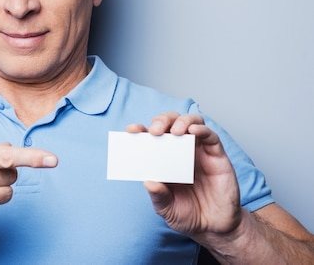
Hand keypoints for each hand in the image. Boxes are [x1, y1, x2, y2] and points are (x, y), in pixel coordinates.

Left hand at [126, 112, 242, 241]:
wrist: (215, 228)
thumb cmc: (188, 214)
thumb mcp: (167, 209)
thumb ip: (159, 196)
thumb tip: (148, 182)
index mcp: (163, 159)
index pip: (150, 137)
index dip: (140, 130)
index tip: (131, 130)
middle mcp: (180, 150)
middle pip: (170, 122)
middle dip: (161, 121)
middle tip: (155, 131)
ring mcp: (199, 151)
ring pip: (191, 122)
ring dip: (181, 121)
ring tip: (175, 131)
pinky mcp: (216, 156)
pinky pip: (210, 136)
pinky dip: (202, 129)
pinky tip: (193, 132)